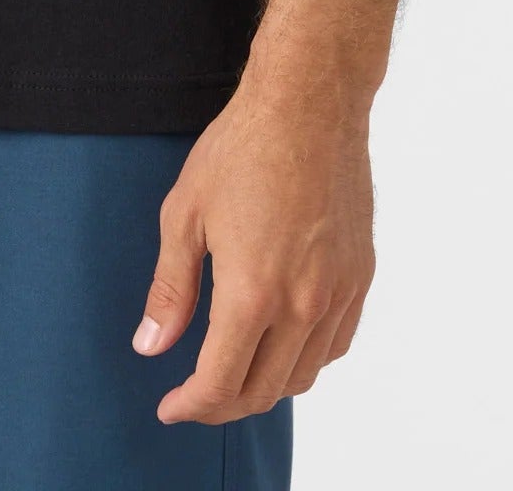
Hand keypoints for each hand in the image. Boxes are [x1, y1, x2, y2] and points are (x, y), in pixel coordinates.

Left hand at [134, 69, 374, 422]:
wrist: (310, 103)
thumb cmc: (241, 148)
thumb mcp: (185, 215)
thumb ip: (170, 290)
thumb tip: (151, 347)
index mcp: (252, 292)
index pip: (220, 384)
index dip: (191, 406)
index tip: (170, 408)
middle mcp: (303, 303)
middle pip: (263, 391)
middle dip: (222, 405)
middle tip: (194, 395)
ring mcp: (339, 292)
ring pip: (303, 375)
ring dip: (265, 386)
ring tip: (234, 371)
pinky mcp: (361, 276)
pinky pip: (335, 345)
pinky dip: (305, 360)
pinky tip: (281, 343)